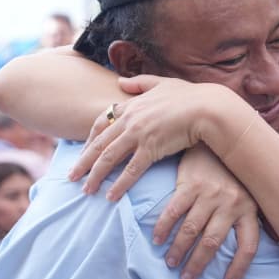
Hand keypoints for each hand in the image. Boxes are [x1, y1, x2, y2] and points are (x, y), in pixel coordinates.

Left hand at [68, 76, 230, 199]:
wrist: (207, 107)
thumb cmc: (190, 96)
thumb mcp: (162, 83)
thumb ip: (140, 83)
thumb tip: (121, 81)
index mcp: (131, 105)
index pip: (102, 122)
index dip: (90, 139)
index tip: (82, 152)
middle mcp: (130, 120)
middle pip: (99, 144)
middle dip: (83, 162)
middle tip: (70, 177)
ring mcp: (139, 134)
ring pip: (109, 158)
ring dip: (95, 176)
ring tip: (86, 190)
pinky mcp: (151, 148)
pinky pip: (131, 170)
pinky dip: (119, 184)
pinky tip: (111, 196)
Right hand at [155, 145, 260, 278]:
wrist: (215, 140)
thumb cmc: (233, 174)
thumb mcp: (252, 194)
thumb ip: (260, 218)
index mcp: (249, 209)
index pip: (248, 246)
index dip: (239, 267)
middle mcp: (230, 203)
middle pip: (213, 243)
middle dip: (198, 264)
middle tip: (187, 278)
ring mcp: (209, 194)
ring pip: (191, 230)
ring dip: (178, 250)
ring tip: (171, 263)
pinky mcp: (190, 184)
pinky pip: (174, 211)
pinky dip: (164, 228)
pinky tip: (158, 240)